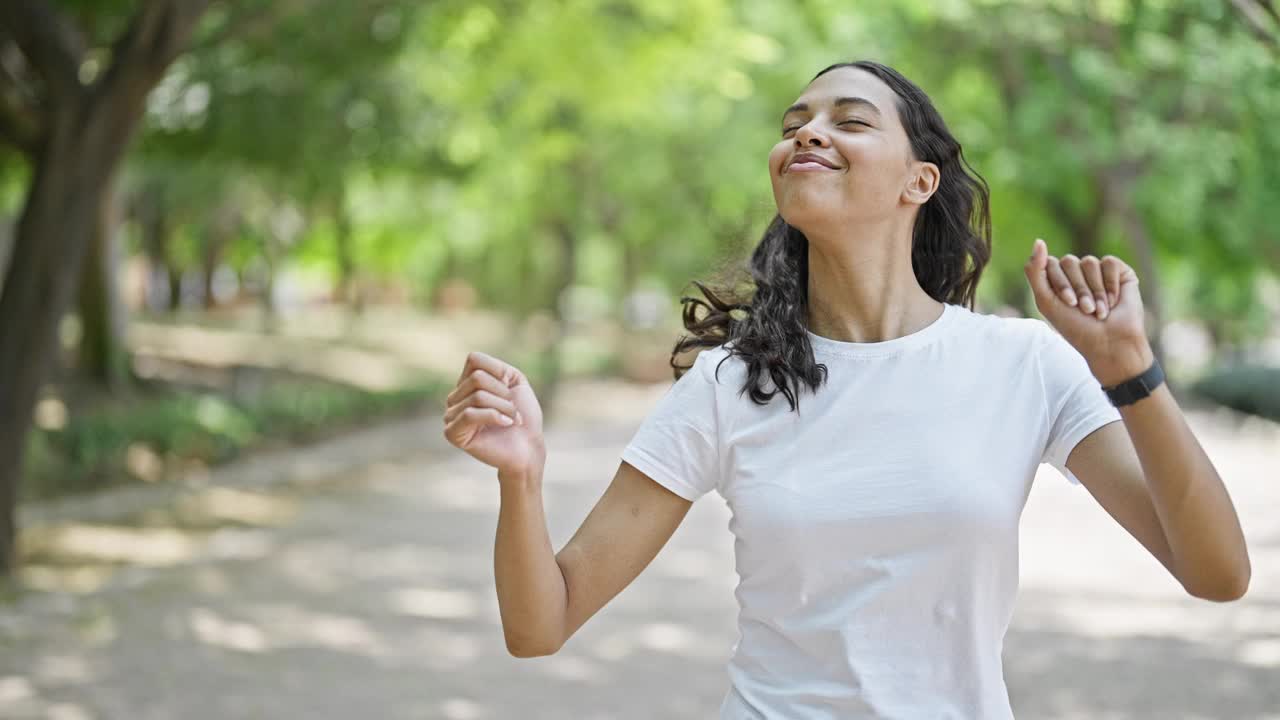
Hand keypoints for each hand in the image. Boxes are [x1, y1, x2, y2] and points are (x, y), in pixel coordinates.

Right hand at [443, 351, 544, 475]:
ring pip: (477, 396)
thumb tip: (473, 366)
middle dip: (503, 393)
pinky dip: (494, 417)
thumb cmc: (523, 415)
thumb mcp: (515, 381)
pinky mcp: (452, 433)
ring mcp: (450, 415)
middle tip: (512, 410)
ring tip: (511, 420)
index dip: (498, 373)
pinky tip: (505, 424)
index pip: (474, 360)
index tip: (510, 391)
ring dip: (504, 407)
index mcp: (467, 384)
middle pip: (477, 378)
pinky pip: (470, 414)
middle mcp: (455, 397)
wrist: (529, 447)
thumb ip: (495, 367)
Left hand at [1023, 238, 1153, 385]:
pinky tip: (1114, 301)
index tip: (1068, 304)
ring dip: (1094, 291)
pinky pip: (1109, 262)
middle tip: (1085, 309)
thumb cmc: (1075, 327)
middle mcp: (1076, 273)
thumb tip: (1038, 241)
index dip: (1060, 283)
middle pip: (1069, 261)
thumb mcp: (1046, 301)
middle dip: (1077, 288)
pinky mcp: (1119, 271)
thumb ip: (1035, 271)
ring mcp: (1097, 271)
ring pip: (1089, 262)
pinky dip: (1110, 284)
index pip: (1049, 263)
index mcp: (1056, 280)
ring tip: (1099, 310)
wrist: (1110, 343)